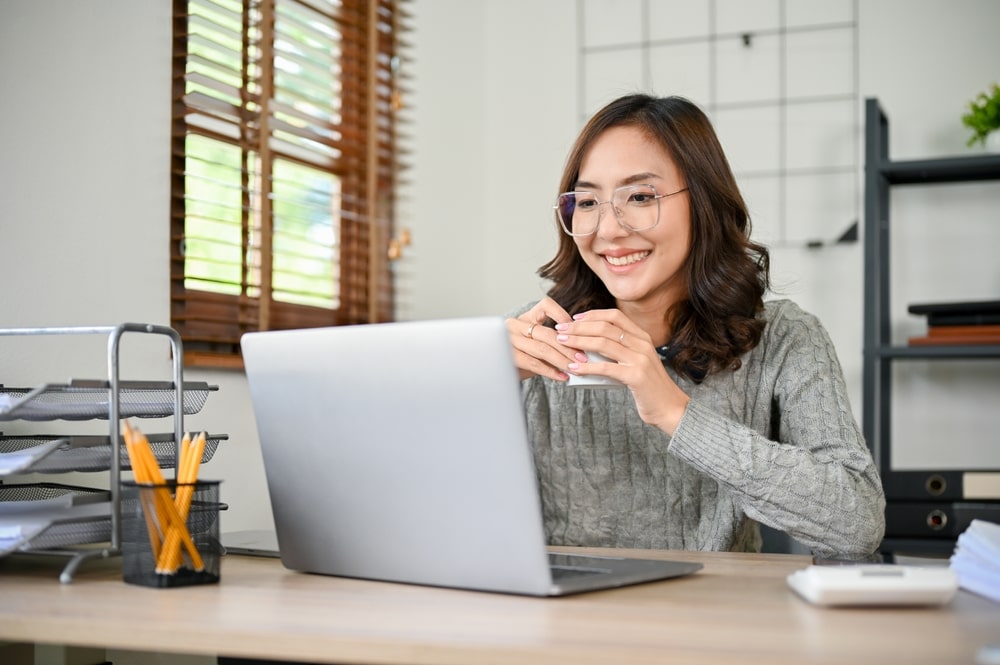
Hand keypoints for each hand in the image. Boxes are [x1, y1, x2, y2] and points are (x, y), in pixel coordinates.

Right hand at [506, 297, 575, 380]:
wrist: (500, 370)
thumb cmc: (523, 356)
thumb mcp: (537, 345)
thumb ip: (554, 343)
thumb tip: (581, 351)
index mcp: (526, 317)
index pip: (546, 305)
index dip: (562, 315)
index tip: (577, 329)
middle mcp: (516, 325)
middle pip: (547, 333)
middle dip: (568, 347)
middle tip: (583, 358)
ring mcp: (510, 340)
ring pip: (542, 349)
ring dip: (562, 360)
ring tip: (575, 369)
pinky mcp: (508, 356)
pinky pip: (533, 363)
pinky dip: (550, 371)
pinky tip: (562, 376)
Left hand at [554, 309, 689, 433]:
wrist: (670, 408)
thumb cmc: (648, 387)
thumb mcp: (637, 362)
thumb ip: (621, 351)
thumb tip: (589, 345)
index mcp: (642, 337)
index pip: (614, 316)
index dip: (592, 315)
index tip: (573, 319)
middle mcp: (642, 344)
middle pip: (604, 327)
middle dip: (578, 327)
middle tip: (560, 330)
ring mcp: (640, 359)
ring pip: (603, 343)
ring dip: (578, 342)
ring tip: (562, 343)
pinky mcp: (636, 376)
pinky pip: (606, 368)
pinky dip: (587, 366)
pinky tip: (573, 367)